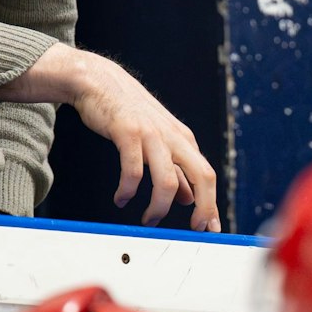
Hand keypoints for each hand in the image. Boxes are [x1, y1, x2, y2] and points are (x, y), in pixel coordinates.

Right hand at [0, 46, 219, 229]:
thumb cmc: (130, 113)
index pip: (207, 175)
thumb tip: (188, 197)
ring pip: (167, 180)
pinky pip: (133, 171)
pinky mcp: (128, 133)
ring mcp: (152, 135)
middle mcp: (173, 137)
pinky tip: (122, 198)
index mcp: (184, 140)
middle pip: (201, 176)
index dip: (211, 203)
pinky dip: (128, 190)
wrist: (100, 82)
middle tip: (192, 229)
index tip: (210, 227)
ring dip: (158, 207)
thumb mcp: (160, 140)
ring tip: (148, 220)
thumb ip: (174, 169)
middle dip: (202, 208)